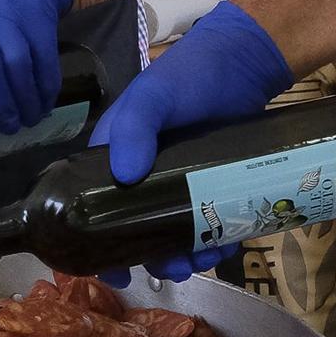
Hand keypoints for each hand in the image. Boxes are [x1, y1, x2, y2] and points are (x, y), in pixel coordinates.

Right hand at [91, 0, 292, 284]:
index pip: (91, 204)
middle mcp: (140, 173)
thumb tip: (126, 175)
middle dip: (151, 256)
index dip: (96, 241)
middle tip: (173, 268)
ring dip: (186, 254)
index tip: (110, 271)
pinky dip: (214, 239)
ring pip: (173, 232)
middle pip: (136, 229)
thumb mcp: (154, 95)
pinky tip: (226, 245)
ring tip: (204, 257)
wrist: (244, 64)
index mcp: (112, 155)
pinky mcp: (210, 186)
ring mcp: (178, 183)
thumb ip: (135, 126)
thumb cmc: (188, 75)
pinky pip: (207, 222)